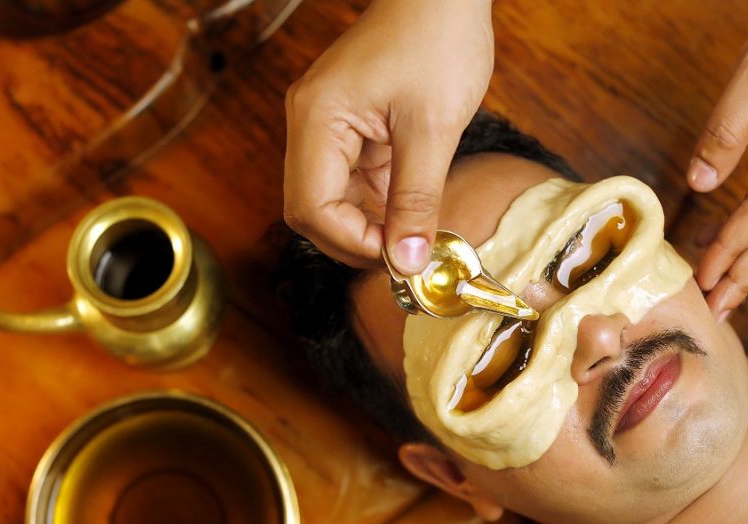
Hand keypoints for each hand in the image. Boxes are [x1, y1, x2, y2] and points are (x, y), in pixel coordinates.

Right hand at [283, 0, 493, 273]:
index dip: (350, 242)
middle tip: (404, 257)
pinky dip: (379, 204)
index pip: (311, 206)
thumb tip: (407, 261)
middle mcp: (310, 124)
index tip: (397, 258)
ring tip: (413, 236)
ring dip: (368, 226)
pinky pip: (353, 182)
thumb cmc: (437, 38)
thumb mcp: (433, 127)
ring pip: (332, 201)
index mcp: (318, 119)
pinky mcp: (350, 128)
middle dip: (355, 240)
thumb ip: (417, 199)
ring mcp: (327, 126)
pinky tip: (409, 211)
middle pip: (312, 210)